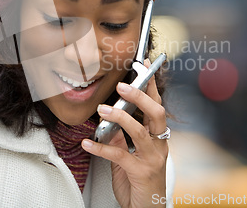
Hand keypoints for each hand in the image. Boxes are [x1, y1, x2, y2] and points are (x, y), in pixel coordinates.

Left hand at [81, 60, 167, 207]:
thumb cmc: (140, 179)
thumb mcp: (130, 154)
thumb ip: (122, 136)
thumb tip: (109, 117)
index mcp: (159, 136)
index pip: (157, 106)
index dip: (150, 86)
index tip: (142, 66)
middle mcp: (159, 145)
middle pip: (156, 114)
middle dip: (139, 96)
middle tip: (121, 85)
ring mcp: (152, 159)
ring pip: (139, 132)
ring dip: (119, 118)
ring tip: (102, 109)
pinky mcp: (140, 173)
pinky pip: (119, 156)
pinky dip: (101, 148)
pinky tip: (86, 142)